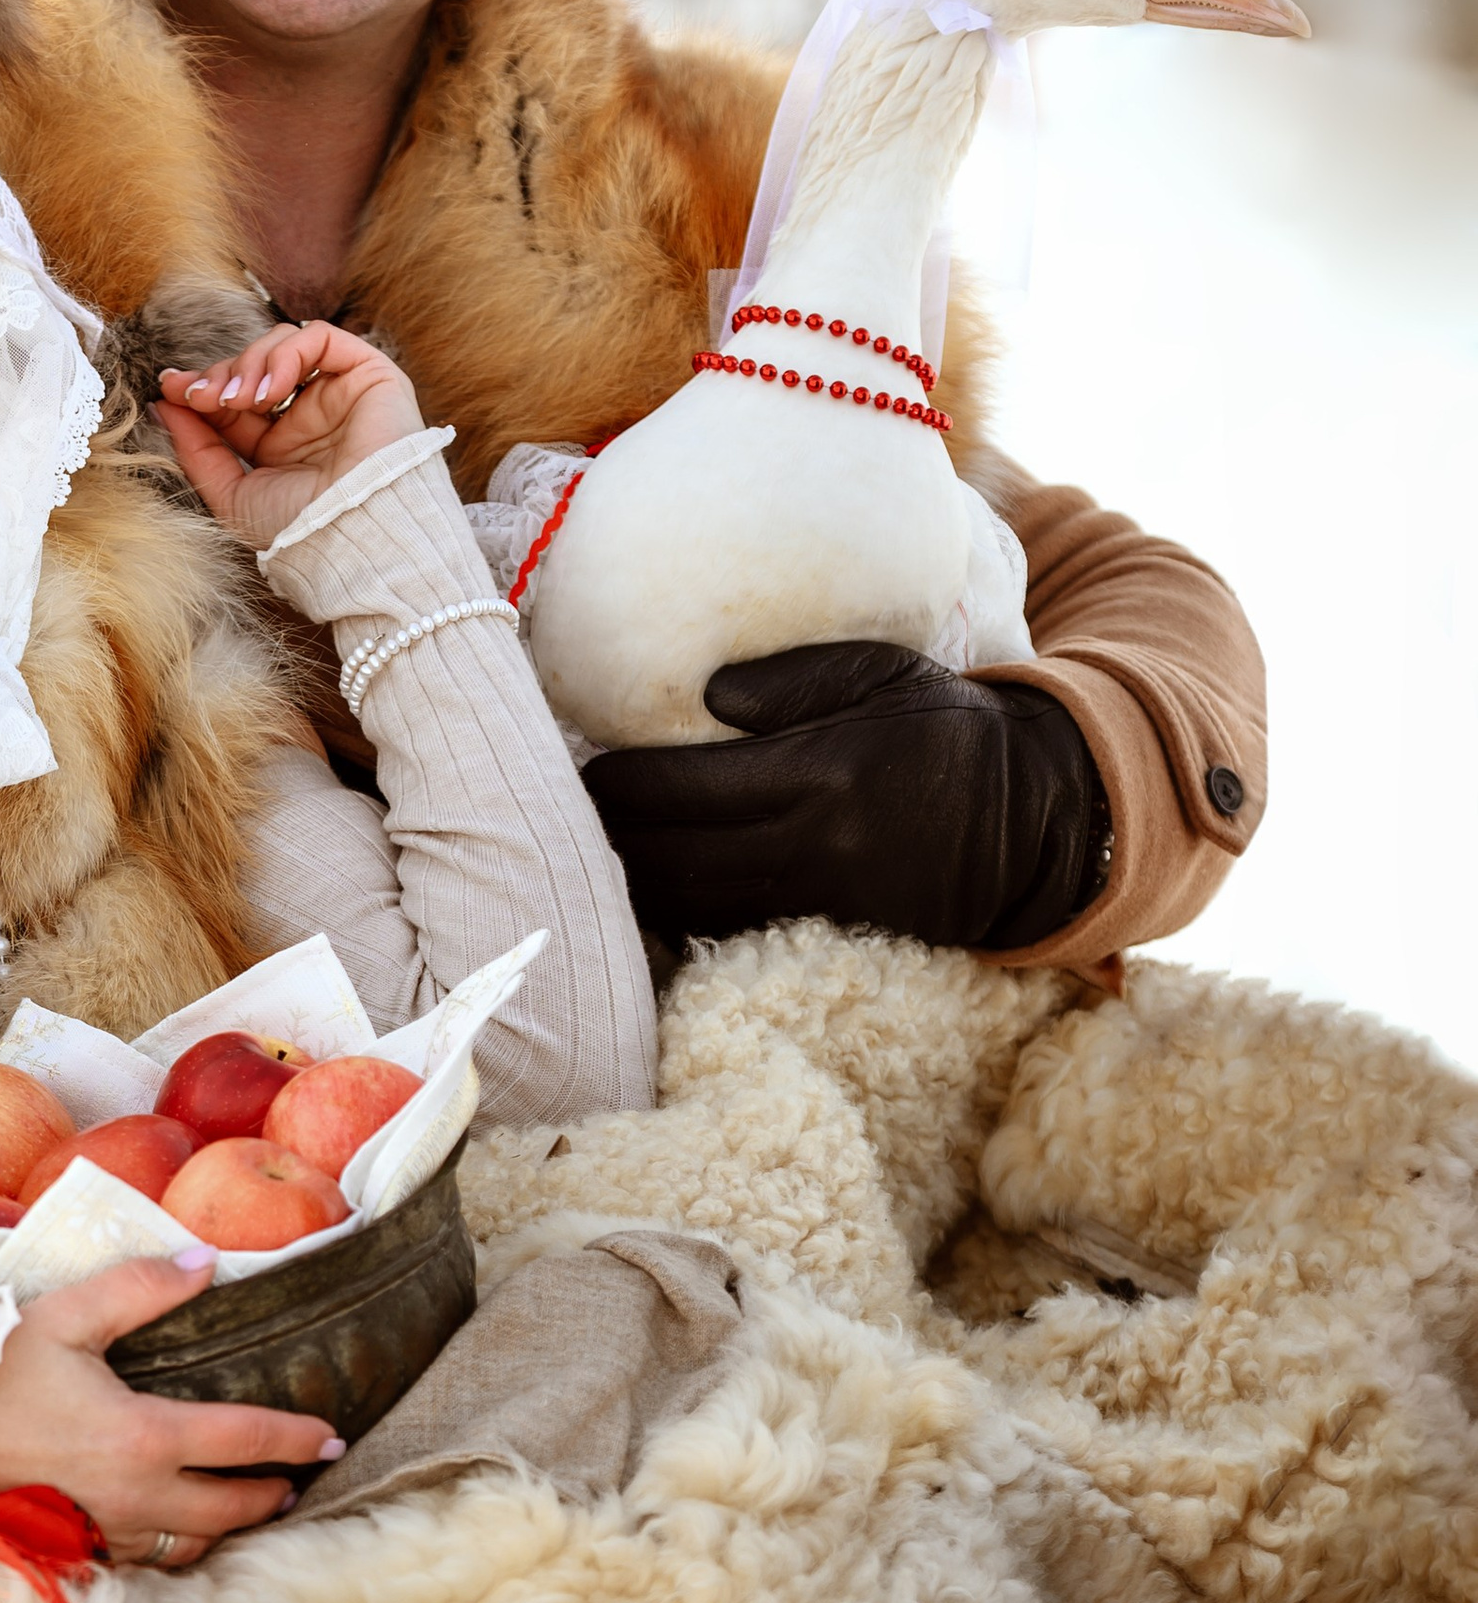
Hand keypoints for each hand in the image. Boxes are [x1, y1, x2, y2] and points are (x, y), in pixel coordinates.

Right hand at [0, 1255, 340, 1564]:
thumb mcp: (69, 1315)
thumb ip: (142, 1287)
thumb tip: (208, 1262)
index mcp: (142, 1436)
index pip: (243, 1441)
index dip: (296, 1439)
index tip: (332, 1437)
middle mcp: (132, 1494)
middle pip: (227, 1510)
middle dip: (271, 1495)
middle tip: (300, 1479)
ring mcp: (103, 1527)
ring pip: (188, 1545)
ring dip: (226, 1529)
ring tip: (248, 1508)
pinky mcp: (75, 1541)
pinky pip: (142, 1558)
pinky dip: (174, 1547)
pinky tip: (178, 1529)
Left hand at [155, 323, 422, 553]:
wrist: (354, 537)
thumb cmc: (300, 529)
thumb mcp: (232, 494)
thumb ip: (198, 450)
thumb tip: (164, 406)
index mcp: (283, 445)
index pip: (236, 397)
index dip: (203, 385)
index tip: (170, 388)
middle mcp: (312, 415)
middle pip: (256, 365)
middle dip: (222, 374)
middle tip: (201, 396)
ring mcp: (340, 393)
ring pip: (284, 345)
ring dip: (249, 364)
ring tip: (238, 400)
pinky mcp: (369, 375)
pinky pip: (321, 338)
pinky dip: (286, 354)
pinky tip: (271, 391)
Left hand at [582, 643, 1110, 953]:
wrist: (1034, 818)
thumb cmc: (949, 727)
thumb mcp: (886, 672)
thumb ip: (795, 677)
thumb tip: (707, 695)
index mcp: (822, 771)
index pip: (685, 789)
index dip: (619, 784)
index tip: (583, 767)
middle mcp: (814, 844)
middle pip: (672, 858)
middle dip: (610, 840)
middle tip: (568, 815)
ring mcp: (820, 898)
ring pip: (691, 905)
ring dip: (634, 884)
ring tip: (594, 853)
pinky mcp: (829, 930)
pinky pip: (729, 928)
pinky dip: (680, 912)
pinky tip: (651, 889)